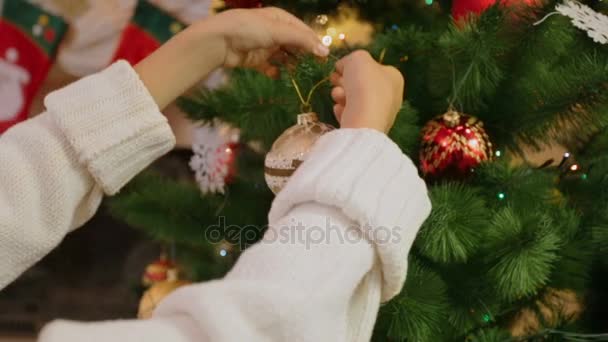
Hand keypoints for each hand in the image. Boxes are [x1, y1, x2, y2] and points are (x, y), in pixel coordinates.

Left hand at [202, 8, 329, 71]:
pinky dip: (275, 72)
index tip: (325, 57)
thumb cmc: (248, 29)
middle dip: (304, 56)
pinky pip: (270, 68)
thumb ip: (302, 41)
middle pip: (294, 44)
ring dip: (291, 65)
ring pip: (284, 57)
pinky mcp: (255, 60)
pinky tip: (279, 76)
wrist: (218, 41)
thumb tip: (325, 51)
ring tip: (299, 75)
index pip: (303, 30)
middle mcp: (273, 31)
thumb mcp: (278, 31)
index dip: (314, 43)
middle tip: (315, 69)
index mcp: (279, 18)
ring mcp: (264, 46)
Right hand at [330, 50, 404, 132]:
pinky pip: (352, 115)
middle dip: (344, 81)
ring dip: (341, 95)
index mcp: (394, 77)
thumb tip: (342, 66)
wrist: (364, 119)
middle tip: (334, 80)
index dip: (353, 66)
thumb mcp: (357, 58)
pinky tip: (340, 109)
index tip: (339, 68)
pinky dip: (344, 111)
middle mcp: (391, 96)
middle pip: (361, 84)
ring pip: (355, 100)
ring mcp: (380, 114)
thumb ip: (350, 59)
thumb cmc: (364, 84)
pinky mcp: (369, 127)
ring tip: (337, 94)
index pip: (372, 67)